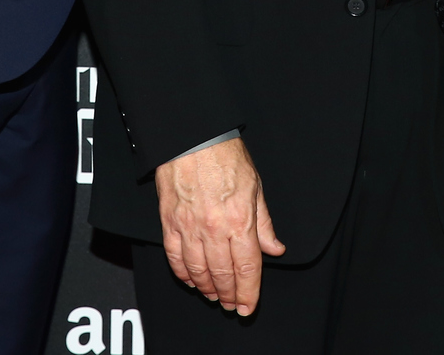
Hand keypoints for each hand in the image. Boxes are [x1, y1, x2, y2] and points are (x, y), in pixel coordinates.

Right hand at [153, 136, 285, 315]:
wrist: (192, 136)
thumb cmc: (225, 155)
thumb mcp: (255, 186)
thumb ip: (264, 223)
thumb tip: (274, 249)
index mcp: (239, 220)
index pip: (247, 268)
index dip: (248, 293)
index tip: (248, 307)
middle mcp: (214, 228)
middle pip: (222, 274)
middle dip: (229, 294)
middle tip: (232, 305)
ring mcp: (189, 227)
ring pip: (198, 270)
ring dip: (207, 288)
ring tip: (214, 296)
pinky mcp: (169, 221)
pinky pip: (174, 256)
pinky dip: (182, 273)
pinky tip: (191, 280)